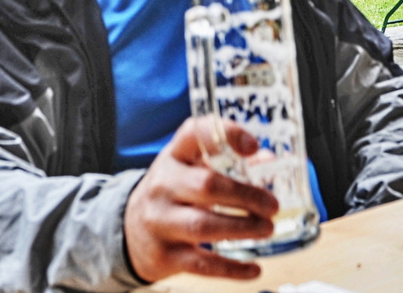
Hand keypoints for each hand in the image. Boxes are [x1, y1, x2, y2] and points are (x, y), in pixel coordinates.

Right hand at [123, 117, 277, 283]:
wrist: (129, 229)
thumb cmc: (173, 192)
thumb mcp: (191, 169)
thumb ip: (228, 162)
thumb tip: (269, 161)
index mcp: (174, 156)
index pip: (195, 134)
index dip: (226, 135)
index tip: (253, 146)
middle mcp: (163, 185)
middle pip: (206, 185)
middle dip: (246, 196)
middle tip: (272, 206)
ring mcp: (160, 221)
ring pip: (203, 226)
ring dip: (242, 228)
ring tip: (267, 228)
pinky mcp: (164, 255)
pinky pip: (201, 264)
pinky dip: (232, 268)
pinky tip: (254, 268)